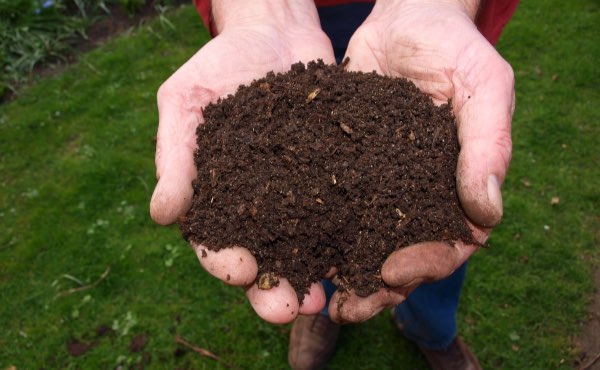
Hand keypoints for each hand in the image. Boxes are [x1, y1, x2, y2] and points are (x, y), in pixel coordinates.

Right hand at [150, 0, 335, 323]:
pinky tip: (364, 253)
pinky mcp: (334, 177)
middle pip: (264, 258)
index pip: (215, 241)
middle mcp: (259, 205)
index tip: (239, 270)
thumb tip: (162, 215)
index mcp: (217, 196)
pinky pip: (344, 210)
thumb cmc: (219, 65)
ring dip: (314, 276)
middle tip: (287, 309)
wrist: (274, 32)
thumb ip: (174, 156)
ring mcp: (300, 193)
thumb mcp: (185, 101)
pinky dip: (352, 235)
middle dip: (272, 288)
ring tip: (327, 297)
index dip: (224, 261)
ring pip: (306, 246)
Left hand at [327, 0, 514, 322]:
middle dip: (376, 286)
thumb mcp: (483, 86)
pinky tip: (291, 247)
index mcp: (457, 188)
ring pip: (362, 240)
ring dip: (341, 270)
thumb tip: (488, 213)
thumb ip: (488, 145)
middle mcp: (416, 195)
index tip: (393, 273)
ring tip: (314, 294)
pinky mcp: (343, 167)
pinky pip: (329, 205)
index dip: (425, 265)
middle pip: (400, 255)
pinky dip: (313, 229)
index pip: (449, 243)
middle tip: (346, 308)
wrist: (405, 18)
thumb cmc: (454, 48)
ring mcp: (379, 184)